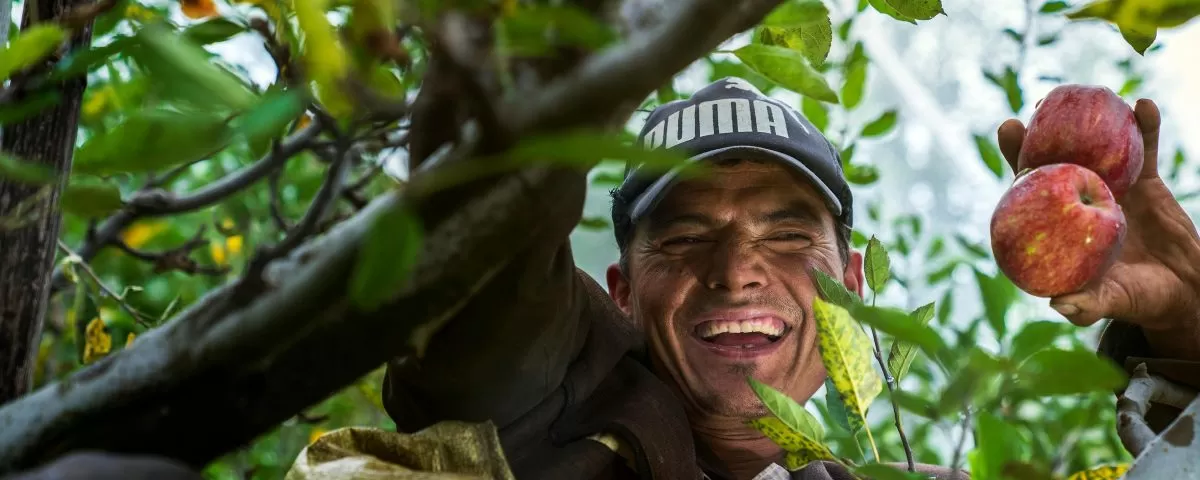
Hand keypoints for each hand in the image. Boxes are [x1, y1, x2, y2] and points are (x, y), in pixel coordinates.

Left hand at [997, 99, 1199, 359]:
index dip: (1016, 160)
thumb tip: (1060, 305)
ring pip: (1098, 147)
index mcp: (1059, 226)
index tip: (1007, 131)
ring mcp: (1111, 187)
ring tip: (1088, 93)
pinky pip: (1146, 150)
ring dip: (1093, 121)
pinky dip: (1145, 128)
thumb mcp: (1111, 303)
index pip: (1030, 189)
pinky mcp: (1147, 182)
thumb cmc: (1136, 300)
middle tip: (1035, 108)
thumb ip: (1087, 306)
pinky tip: (1143, 106)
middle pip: (1056, 158)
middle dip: (1041, 132)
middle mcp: (1078, 200)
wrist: (1183, 291)